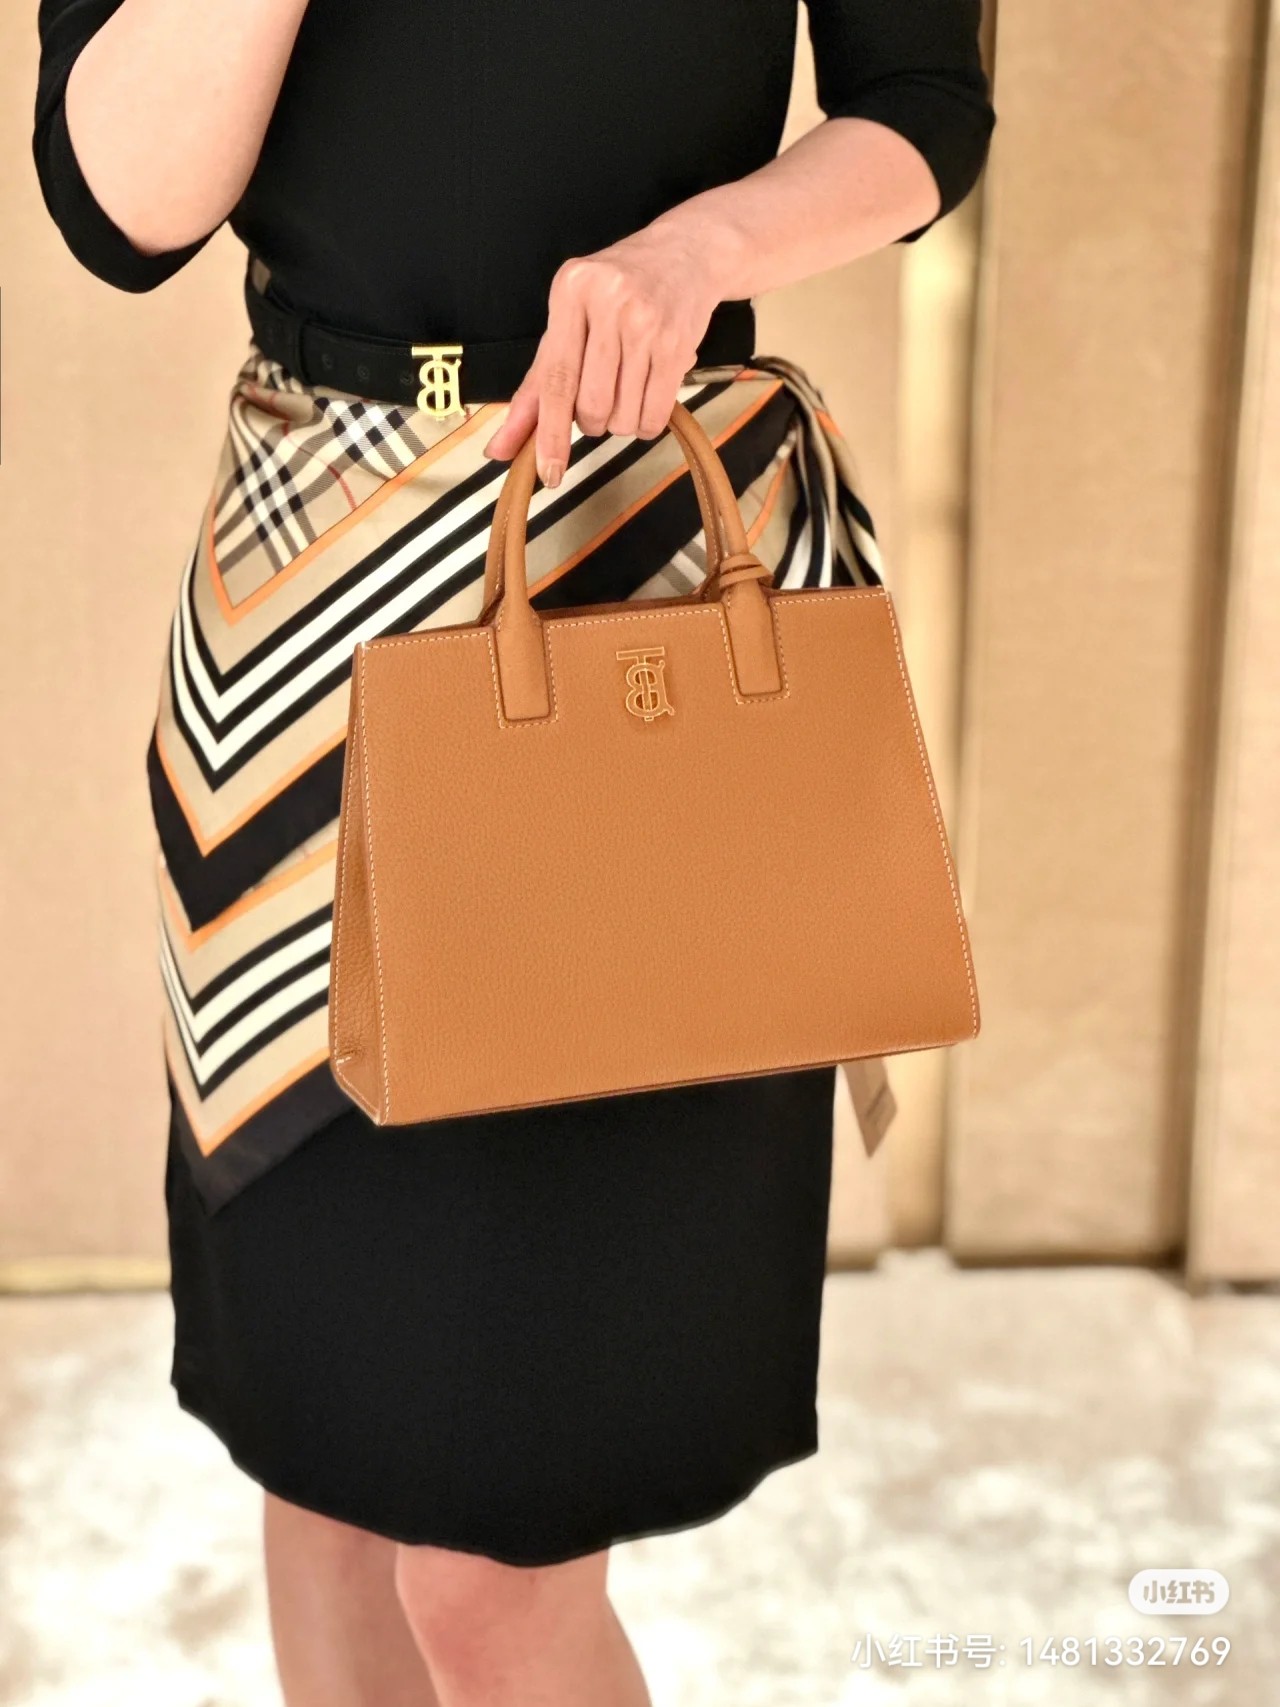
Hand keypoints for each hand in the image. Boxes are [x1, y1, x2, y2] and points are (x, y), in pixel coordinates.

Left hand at [481, 220, 725, 487]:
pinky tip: (647, 398)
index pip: (556, 379)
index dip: (550, 433)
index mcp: (570, 292)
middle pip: (591, 405)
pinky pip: (655, 413)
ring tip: (628, 387)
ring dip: (621, 421)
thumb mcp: (569, 321)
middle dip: (592, 421)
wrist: (686, 253)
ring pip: (623, 414)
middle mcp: (608, 302)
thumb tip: (500, 447)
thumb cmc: (618, 291)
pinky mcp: (678, 342)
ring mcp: (646, 321)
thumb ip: (535, 385)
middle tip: (600, 397)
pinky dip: (646, 423)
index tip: (549, 471)